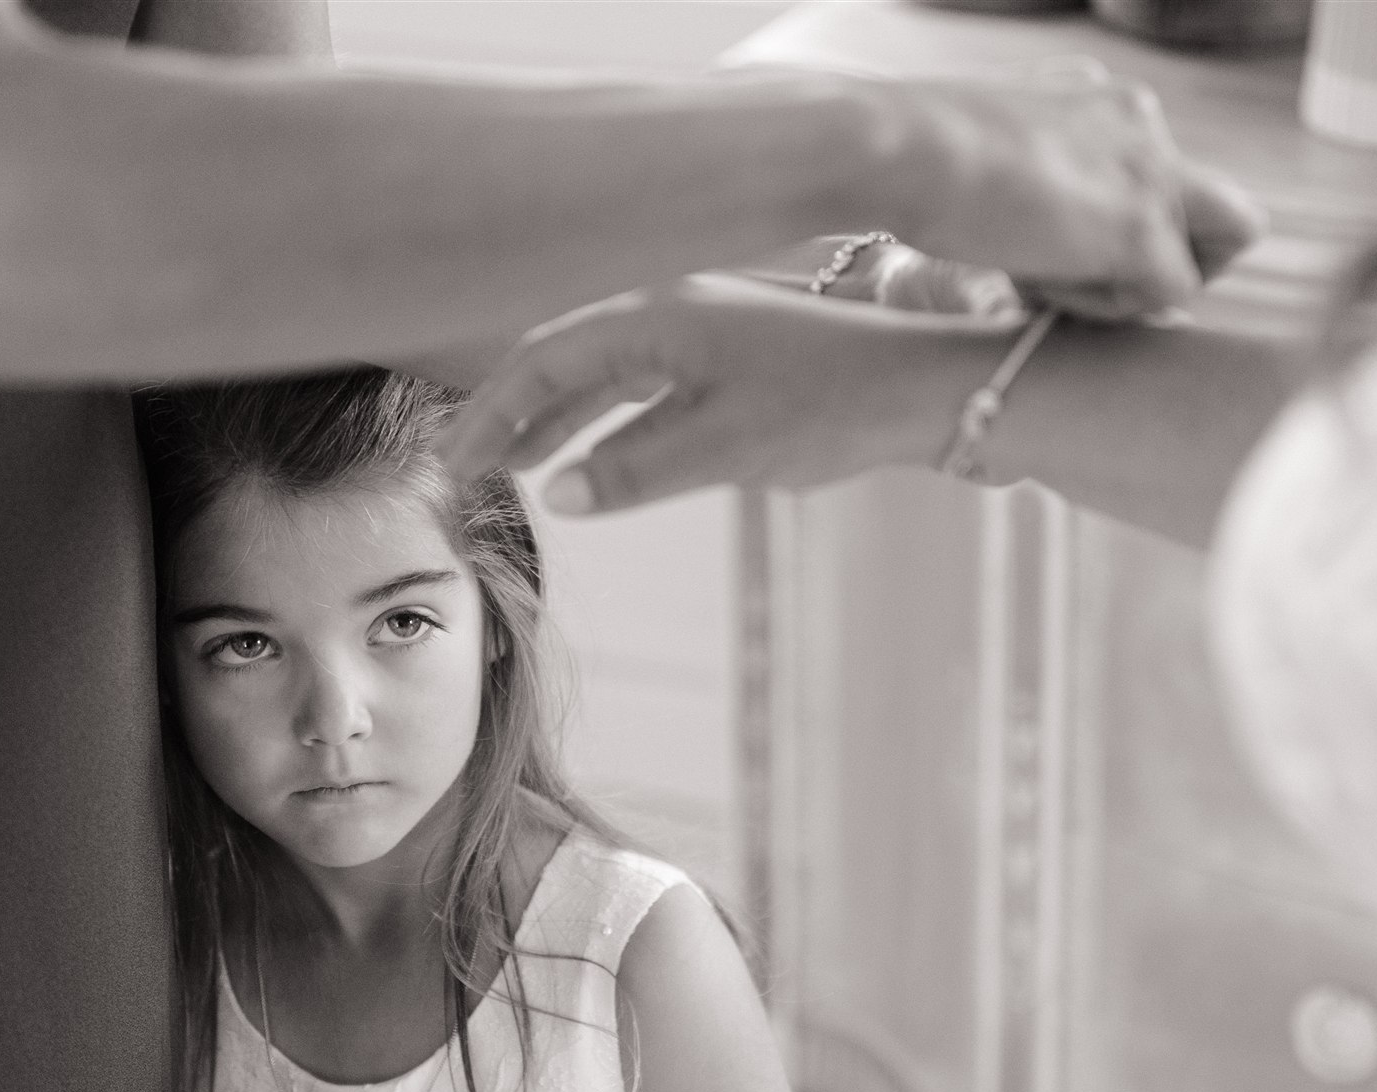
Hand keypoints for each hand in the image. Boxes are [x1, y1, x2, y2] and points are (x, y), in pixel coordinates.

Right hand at [444, 272, 1022, 510]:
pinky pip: (641, 384)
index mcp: (655, 317)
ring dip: (554, 418)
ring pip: (601, 374)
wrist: (923, 385)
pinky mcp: (728, 358)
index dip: (492, 415)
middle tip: (462, 468)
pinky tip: (589, 454)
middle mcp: (668, 311)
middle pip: (562, 359)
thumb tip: (558, 495)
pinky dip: (603, 418)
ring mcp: (698, 331)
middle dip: (509, 414)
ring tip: (512, 466)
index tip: (453, 465)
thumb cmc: (831, 405)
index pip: (543, 361)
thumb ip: (637, 469)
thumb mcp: (727, 447)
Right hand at [865, 64, 1266, 315]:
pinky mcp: (1139, 225)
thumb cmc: (916, 160)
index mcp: (1104, 99)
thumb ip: (1049, 190)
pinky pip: (1166, 296)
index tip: (1072, 248)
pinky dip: (1107, 307)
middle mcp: (1142, 121)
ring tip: (1039, 271)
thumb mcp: (997, 158)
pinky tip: (1040, 279)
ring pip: (1193, 264)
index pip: (1168, 178)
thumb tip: (1057, 249)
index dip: (1140, 232)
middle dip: (1166, 264)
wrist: (900, 148)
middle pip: (1223, 217)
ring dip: (1124, 289)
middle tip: (1085, 279)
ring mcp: (1148, 172)